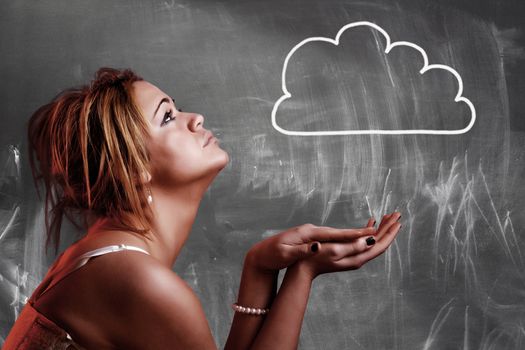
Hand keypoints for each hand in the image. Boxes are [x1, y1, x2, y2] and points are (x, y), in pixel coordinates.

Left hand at [246, 222, 376, 272]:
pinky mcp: (309, 239)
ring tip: (369, 234)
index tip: (368, 233)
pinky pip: (330, 238)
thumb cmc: (272, 255)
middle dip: (357, 232)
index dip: (351, 235)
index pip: (334, 234)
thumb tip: (317, 246)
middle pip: (338, 232)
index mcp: (308, 233)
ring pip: (336, 235)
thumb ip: (302, 249)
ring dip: (351, 235)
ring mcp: (311, 234)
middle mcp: (311, 231)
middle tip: (376, 230)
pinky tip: (349, 239)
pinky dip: (342, 238)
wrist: (260, 254)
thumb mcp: (285, 253)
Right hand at [295, 212, 401, 279]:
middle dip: (389, 228)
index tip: (398, 221)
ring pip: (373, 240)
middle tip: (397, 214)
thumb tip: (373, 240)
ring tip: (388, 216)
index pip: (380, 245)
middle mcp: (359, 257)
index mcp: (358, 257)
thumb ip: (354, 246)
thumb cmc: (316, 257)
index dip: (390, 233)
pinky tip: (371, 222)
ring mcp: (353, 255)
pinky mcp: (347, 251)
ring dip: (381, 228)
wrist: (303, 267)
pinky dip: (369, 229)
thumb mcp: (335, 251)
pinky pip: (363, 239)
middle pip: (379, 241)